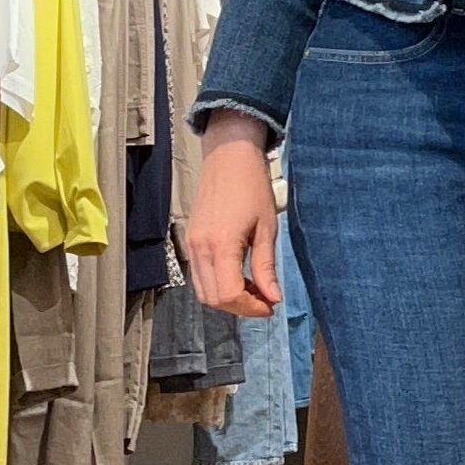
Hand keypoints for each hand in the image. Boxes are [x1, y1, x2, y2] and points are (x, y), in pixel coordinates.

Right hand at [187, 111, 281, 317]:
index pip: (228, 295)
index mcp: (221, 244)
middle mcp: (200, 246)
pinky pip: (200, 275)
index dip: (250, 308)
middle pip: (213, 299)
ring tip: (254, 290)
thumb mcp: (267, 229)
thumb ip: (266, 267)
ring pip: (204, 291)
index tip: (270, 306)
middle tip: (264, 301)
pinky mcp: (191, 239)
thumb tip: (273, 298)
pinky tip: (239, 277)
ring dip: (228, 299)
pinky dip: (218, 285)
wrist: (229, 155)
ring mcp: (192, 243)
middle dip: (240, 308)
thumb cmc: (251, 185)